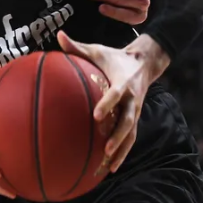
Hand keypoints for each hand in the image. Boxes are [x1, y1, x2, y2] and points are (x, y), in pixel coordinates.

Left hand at [57, 31, 152, 173]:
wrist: (144, 63)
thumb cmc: (113, 57)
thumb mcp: (98, 50)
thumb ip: (77, 46)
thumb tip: (57, 35)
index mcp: (123, 82)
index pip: (116, 95)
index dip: (107, 105)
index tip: (96, 116)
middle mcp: (132, 100)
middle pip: (128, 121)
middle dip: (118, 136)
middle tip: (105, 148)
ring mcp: (135, 111)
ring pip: (131, 134)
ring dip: (122, 150)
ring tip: (109, 165)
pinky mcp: (135, 119)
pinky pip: (130, 138)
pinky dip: (122, 153)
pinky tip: (109, 167)